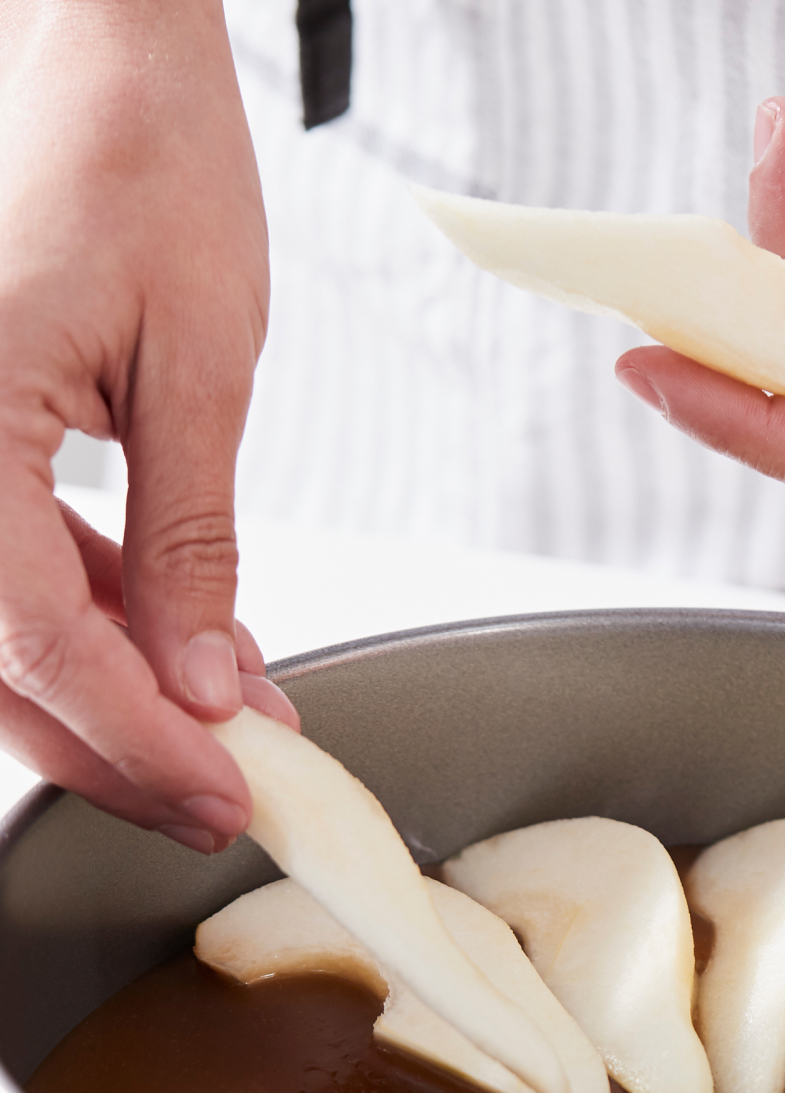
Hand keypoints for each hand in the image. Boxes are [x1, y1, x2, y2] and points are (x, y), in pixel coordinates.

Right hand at [0, 0, 294, 851]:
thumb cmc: (136, 155)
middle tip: (226, 794)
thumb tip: (201, 680)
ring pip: (5, 626)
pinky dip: (101, 615)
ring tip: (232, 727)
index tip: (222, 793)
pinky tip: (182, 645)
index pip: (38, 639)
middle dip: (121, 741)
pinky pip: (13, 558)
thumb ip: (192, 539)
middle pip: (1, 660)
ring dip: (117, 689)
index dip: (137, 736)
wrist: (91, 44)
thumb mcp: (193, 361)